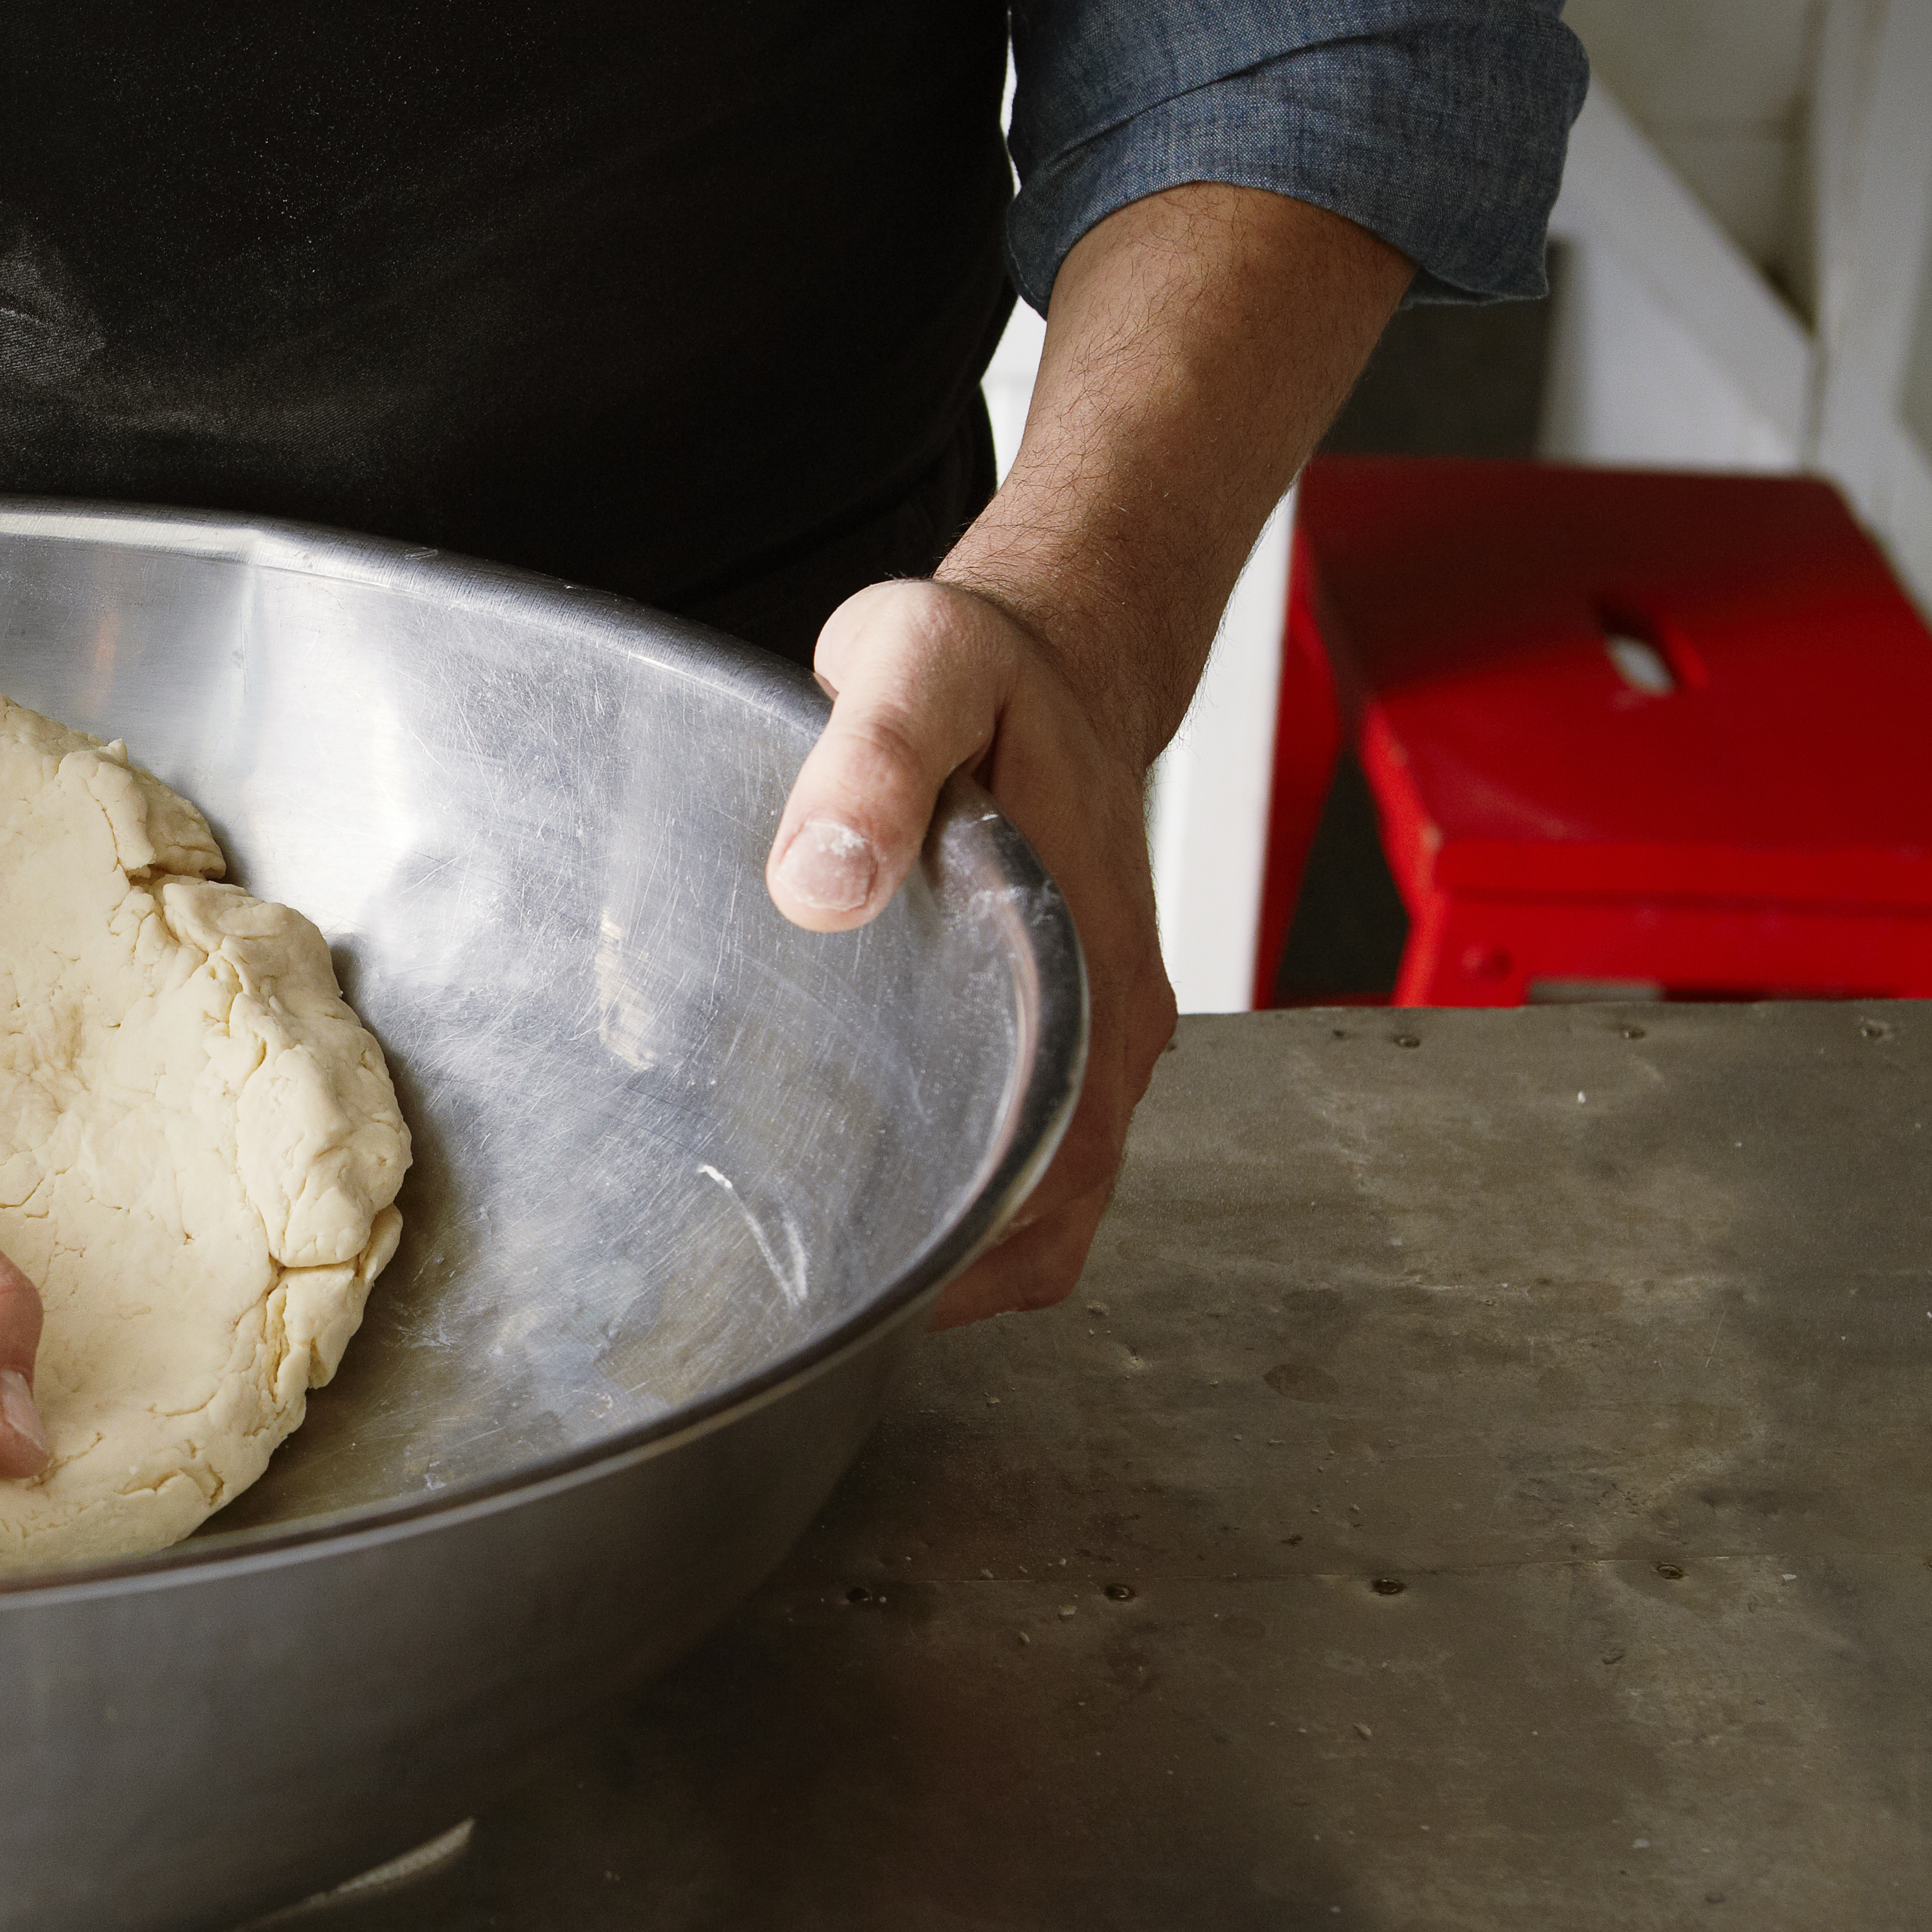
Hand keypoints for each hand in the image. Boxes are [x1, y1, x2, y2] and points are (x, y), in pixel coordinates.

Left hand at [763, 576, 1176, 1324]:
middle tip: (822, 1282)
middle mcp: (1109, 1011)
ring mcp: (1093, 1024)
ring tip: (842, 1257)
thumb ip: (870, 757)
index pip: (1057, 1159)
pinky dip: (975, 1192)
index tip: (872, 1271)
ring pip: (1051, 1193)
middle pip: (1056, 1208)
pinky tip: (882, 1188)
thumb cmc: (984, 664)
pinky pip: (1037, 1145)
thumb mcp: (917, 666)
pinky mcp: (1062, 1020)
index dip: (975, 1244)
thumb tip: (822, 880)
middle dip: (956, 1268)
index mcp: (1089, 953)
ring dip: (966, 1240)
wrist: (1041, 649)